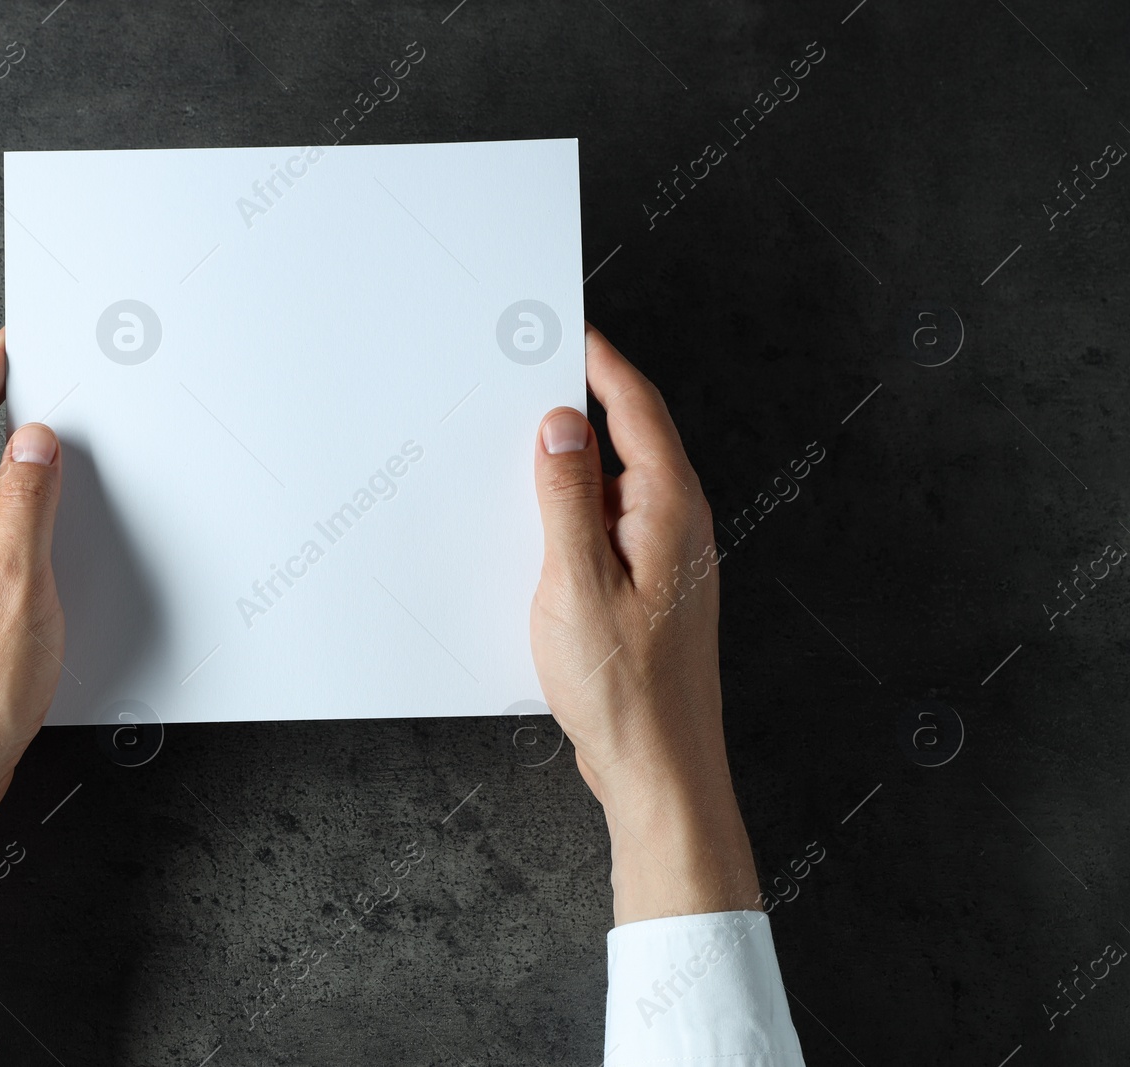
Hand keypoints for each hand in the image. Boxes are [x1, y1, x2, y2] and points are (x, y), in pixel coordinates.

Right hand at [529, 324, 758, 924]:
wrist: (658, 769)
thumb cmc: (626, 691)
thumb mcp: (577, 585)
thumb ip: (567, 500)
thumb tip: (561, 427)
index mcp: (669, 511)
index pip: (637, 411)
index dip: (602, 364)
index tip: (567, 331)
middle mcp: (676, 526)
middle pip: (630, 440)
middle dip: (581, 405)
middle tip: (528, 376)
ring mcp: (666, 559)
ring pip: (615, 486)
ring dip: (571, 466)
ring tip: (517, 452)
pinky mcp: (647, 589)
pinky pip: (608, 527)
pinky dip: (573, 512)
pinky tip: (534, 529)